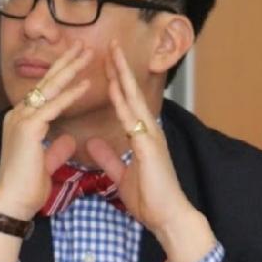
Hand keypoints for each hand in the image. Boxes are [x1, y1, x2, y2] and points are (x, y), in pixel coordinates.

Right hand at [0, 42, 92, 218]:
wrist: (12, 203)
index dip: (62, 76)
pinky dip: (70, 95)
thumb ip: (55, 149)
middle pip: (47, 82)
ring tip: (87, 53)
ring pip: (50, 88)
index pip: (46, 93)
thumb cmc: (26, 188)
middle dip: (66, 62)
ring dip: (70, 70)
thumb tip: (67, 139)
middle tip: (83, 45)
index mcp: (23, 122)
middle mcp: (19, 115)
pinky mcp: (28, 128)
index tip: (78, 63)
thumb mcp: (45, 164)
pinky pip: (53, 106)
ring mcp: (21, 119)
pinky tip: (85, 84)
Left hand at [86, 42, 214, 261]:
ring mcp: (151, 137)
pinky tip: (113, 86)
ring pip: (133, 99)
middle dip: (120, 69)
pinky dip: (122, 101)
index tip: (105, 64)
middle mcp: (149, 132)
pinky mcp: (150, 147)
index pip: (127, 104)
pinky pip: (132, 118)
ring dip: (122, 75)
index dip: (116, 83)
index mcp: (143, 137)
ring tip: (112, 53)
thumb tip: (92, 143)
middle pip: (131, 94)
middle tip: (109, 44)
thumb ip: (109, 158)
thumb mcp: (122, 176)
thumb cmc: (151, 200)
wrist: (169, 217)